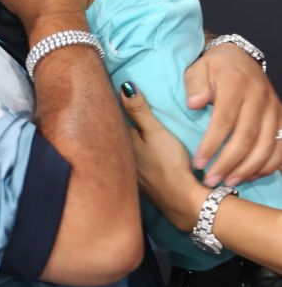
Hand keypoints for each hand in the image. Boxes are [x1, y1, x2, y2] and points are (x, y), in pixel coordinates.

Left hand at [121, 83, 205, 231]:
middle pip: (113, 136)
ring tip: (119, 126)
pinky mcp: (137, 183)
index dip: (109, 107)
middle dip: (111, 123)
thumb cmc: (170, 163)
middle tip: (109, 105)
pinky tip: (132, 154)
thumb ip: (139, 111)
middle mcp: (118, 158)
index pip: (110, 120)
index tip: (104, 92)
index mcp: (121, 142)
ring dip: (119, 141)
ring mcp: (126, 172)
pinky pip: (126, 164)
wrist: (182, 200)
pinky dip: (127, 156)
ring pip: (119, 150)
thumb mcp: (156, 132)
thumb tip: (123, 86)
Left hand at [185, 43, 281, 185]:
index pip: (224, 120)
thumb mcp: (197, 69)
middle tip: (211, 180)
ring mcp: (273, 107)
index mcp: (236, 83)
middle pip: (247, 136)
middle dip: (228, 162)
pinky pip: (281, 146)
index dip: (211, 144)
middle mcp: (259, 96)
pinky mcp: (281, 117)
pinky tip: (250, 175)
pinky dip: (269, 164)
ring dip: (248, 168)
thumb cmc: (213, 68)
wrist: (239, 58)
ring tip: (229, 182)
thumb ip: (194, 86)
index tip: (199, 163)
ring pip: (266, 144)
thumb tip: (195, 104)